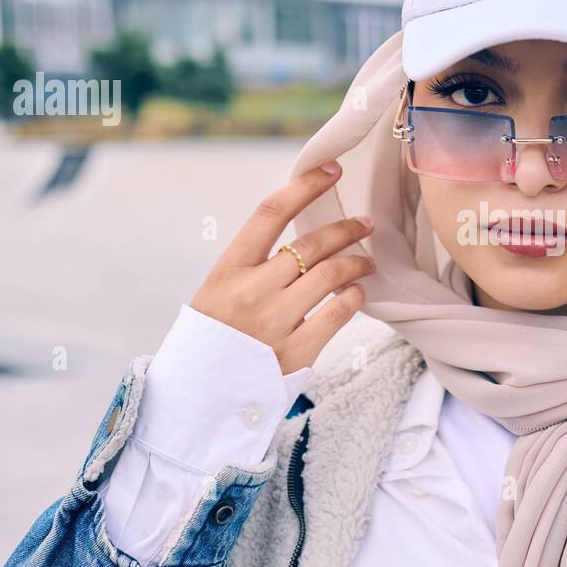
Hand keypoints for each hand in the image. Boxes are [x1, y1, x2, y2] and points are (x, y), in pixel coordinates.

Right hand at [189, 159, 375, 373]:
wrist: (199, 396)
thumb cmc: (214, 337)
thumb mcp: (218, 292)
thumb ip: (254, 265)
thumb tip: (302, 237)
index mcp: (228, 270)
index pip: (271, 212)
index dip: (306, 185)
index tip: (331, 170)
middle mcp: (252, 291)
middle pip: (312, 244)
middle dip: (346, 228)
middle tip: (365, 225)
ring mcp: (274, 322)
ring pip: (331, 274)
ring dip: (357, 262)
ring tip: (367, 262)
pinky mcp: (296, 352)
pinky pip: (338, 312)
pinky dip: (355, 296)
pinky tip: (358, 292)